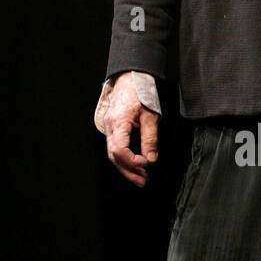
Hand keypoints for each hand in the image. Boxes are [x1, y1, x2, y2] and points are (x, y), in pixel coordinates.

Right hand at [104, 72, 158, 187]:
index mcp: (118, 122)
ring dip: (126, 167)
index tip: (145, 164)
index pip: (119, 150)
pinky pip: (115, 147)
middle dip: (128, 171)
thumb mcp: (151, 115)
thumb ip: (150, 138)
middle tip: (142, 182)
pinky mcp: (112, 128)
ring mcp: (108, 127)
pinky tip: (135, 164)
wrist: (130, 78)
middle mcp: (110, 126)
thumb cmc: (141, 92)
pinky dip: (124, 158)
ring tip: (140, 178)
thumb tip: (151, 159)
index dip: (132, 161)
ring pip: (113, 153)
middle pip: (114, 156)